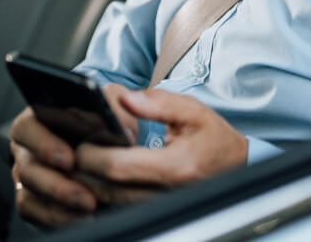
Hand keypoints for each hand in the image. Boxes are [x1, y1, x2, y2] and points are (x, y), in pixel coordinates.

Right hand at [8, 86, 139, 226]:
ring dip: (61, 201)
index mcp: (38, 117)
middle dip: (56, 183)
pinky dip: (57, 216)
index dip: (44, 144)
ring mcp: (28, 173)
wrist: (109, 141)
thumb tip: (123, 118)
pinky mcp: (33, 198)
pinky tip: (81, 216)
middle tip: (83, 192)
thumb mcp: (111, 100)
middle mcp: (28, 147)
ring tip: (89, 204)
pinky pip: (35, 211)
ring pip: (30, 192)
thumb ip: (114, 101)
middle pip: (28, 167)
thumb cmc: (104, 118)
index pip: (27, 127)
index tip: (69, 159)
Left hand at [75, 89, 246, 196]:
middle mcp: (165, 192)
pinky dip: (102, 192)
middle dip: (83, 171)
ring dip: (89, 183)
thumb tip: (126, 99)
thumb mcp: (194, 111)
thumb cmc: (214, 139)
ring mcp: (158, 206)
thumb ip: (159, 103)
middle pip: (106, 189)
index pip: (119, 167)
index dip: (93, 156)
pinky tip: (97, 176)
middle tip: (74, 150)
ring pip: (108, 203)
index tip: (82, 142)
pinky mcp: (152, 211)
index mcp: (175, 166)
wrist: (237, 167)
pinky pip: (116, 208)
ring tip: (82, 160)